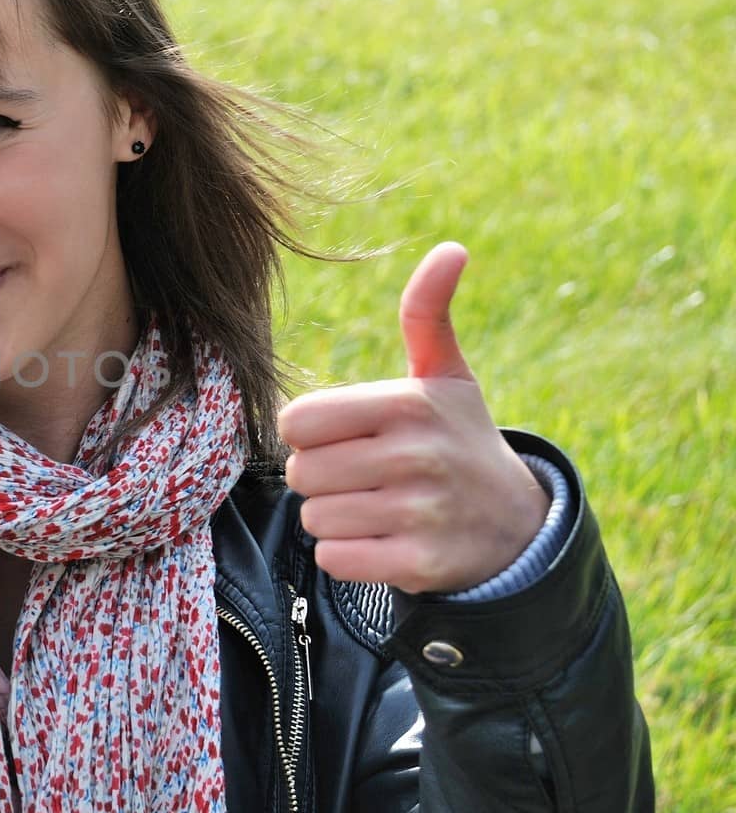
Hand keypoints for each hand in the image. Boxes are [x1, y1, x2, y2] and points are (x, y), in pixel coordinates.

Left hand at [277, 243, 549, 594]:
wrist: (516, 526)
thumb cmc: (459, 440)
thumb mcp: (446, 377)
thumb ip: (428, 314)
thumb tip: (451, 249)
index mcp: (408, 405)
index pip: (297, 422)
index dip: (309, 433)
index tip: (342, 436)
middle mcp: (415, 456)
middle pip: (301, 473)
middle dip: (321, 477)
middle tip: (363, 475)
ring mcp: (419, 512)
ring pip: (315, 518)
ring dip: (335, 517)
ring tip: (378, 506)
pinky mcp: (419, 563)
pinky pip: (335, 559)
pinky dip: (349, 555)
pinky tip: (384, 539)